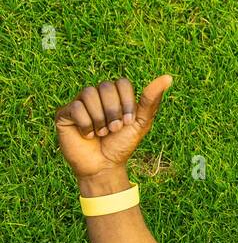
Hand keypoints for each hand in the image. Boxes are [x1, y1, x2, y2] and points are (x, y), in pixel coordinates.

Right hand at [54, 75, 173, 180]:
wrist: (104, 166)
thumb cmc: (122, 144)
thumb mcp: (141, 122)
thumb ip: (151, 100)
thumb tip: (168, 77)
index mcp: (115, 95)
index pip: (122, 83)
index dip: (128, 103)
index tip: (129, 122)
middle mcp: (97, 95)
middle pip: (106, 86)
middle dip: (114, 111)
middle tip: (114, 129)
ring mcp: (79, 103)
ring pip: (89, 94)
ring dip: (100, 118)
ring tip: (102, 133)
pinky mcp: (64, 114)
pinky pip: (75, 107)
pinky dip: (86, 124)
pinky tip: (87, 135)